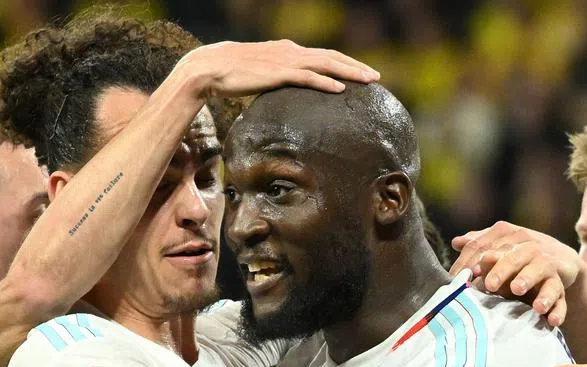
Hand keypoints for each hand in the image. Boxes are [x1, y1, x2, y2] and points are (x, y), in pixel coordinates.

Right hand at [178, 40, 378, 97]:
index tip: (361, 73)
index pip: (323, 55)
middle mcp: (291, 52)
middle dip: (355, 66)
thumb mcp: (261, 75)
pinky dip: (325, 82)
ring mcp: (285, 61)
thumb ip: (276, 81)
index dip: (344, 63)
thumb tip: (286, 96)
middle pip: (331, 57)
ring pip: (325, 64)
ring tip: (368, 80)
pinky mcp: (277, 73)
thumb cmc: (231, 74)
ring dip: (349, 71)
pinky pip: (307, 77)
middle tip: (376, 77)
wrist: (210, 68)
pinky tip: (340, 90)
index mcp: (288, 51)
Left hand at [449, 221, 581, 327]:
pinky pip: (560, 298)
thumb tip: (456, 242)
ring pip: (541, 270)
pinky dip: (557, 310)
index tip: (460, 276)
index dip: (473, 260)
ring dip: (529, 281)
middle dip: (502, 269)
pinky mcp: (560, 286)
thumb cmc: (520, 258)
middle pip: (515, 256)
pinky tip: (551, 321)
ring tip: (519, 292)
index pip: (488, 245)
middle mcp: (530, 248)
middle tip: (490, 285)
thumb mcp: (500, 250)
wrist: (560, 260)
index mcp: (510, 238)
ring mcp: (547, 266)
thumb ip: (479, 246)